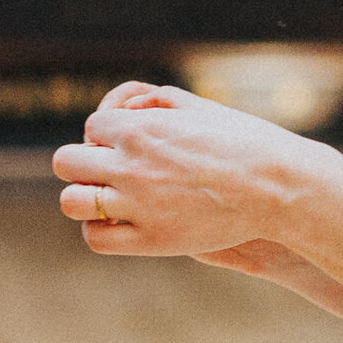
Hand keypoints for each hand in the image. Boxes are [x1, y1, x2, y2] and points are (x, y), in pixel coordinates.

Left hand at [54, 79, 310, 256]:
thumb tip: (125, 109)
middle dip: (82, 165)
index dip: (105, 137)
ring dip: (82, 199)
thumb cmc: (242, 141)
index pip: (91, 127)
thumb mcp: (196, 107)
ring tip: (104, 200)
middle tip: (104, 173)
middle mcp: (130, 163)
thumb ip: (157, 103)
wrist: (276, 185)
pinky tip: (118, 224)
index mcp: (139, 127)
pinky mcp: (152, 239)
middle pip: (67, 162)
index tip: (123, 146)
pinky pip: (98, 238)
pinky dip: (99, 231)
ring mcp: (138, 203)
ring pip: (72, 202)